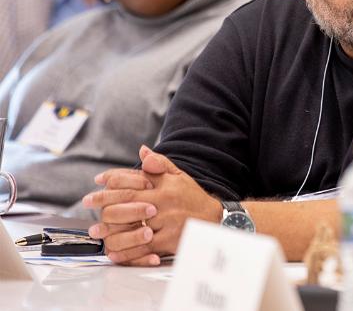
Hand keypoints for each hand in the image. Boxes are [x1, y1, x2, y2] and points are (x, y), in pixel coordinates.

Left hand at [84, 145, 221, 265]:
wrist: (214, 219)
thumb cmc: (192, 197)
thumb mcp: (179, 176)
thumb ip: (159, 164)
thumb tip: (142, 151)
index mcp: (164, 187)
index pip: (132, 183)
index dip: (111, 182)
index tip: (98, 181)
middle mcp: (164, 204)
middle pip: (127, 205)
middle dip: (104, 205)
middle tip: (87, 203)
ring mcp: (166, 224)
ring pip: (132, 228)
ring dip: (111, 231)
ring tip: (97, 232)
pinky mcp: (169, 241)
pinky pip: (142, 248)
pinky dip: (126, 251)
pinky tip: (114, 251)